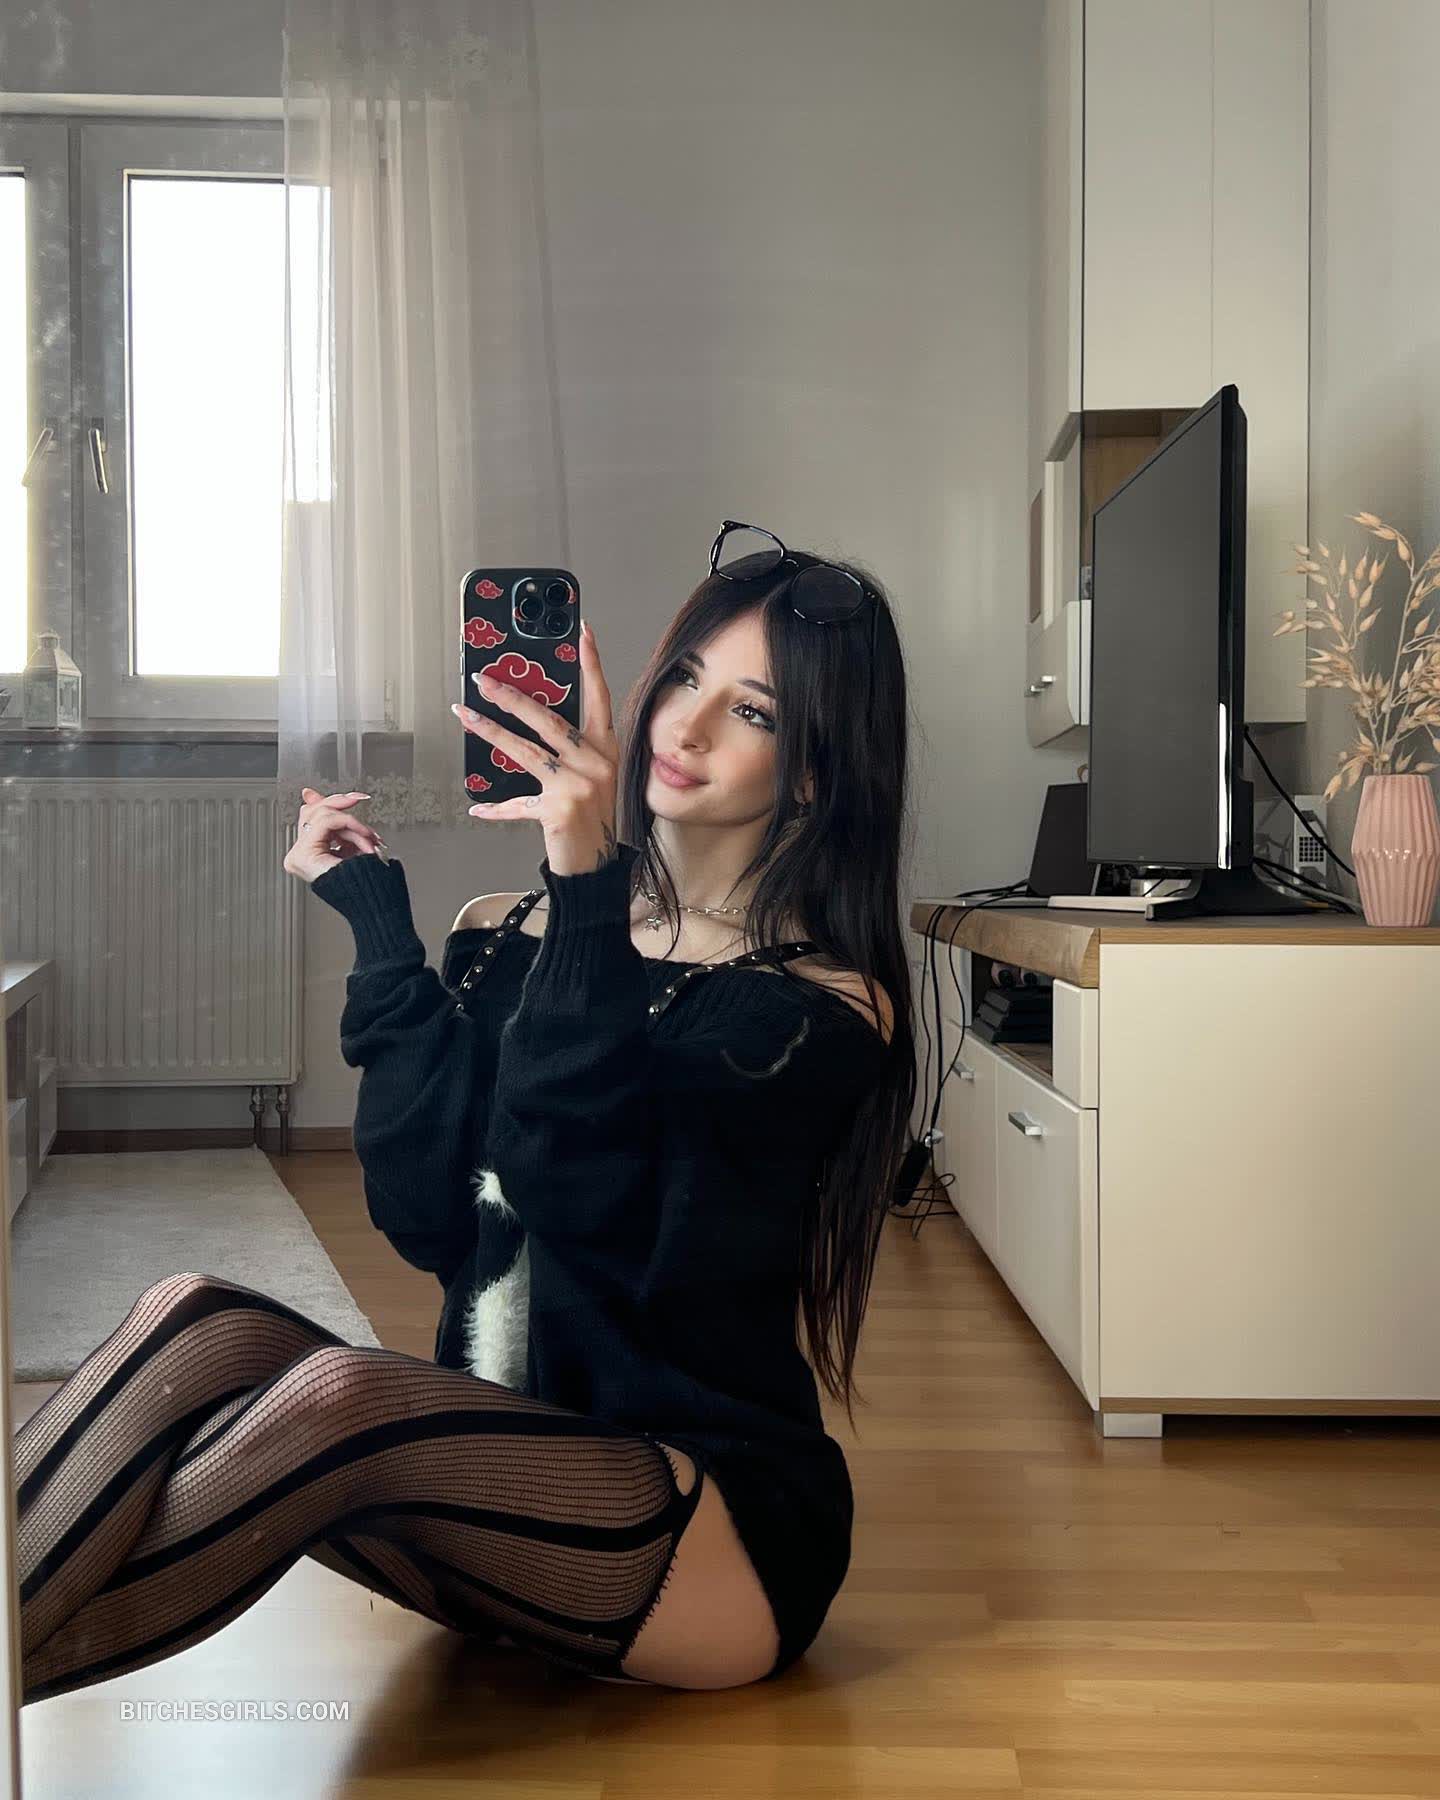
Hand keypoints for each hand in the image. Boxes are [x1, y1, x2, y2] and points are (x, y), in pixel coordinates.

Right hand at [282, 788, 388, 884]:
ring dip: (353, 824)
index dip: (329, 802)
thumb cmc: (365, 879)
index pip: (310, 817)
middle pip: (313, 812)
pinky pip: (327, 822)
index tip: (351, 796)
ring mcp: (298, 855)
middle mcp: (299, 854)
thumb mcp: (351, 841)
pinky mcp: (303, 854)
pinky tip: (363, 836)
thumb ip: (336, 821)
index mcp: (308, 853)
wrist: (371, 900)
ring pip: (322, 815)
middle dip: (340, 803)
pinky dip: (350, 824)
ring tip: (369, 838)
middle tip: (357, 798)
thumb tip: (315, 796)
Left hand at [453, 619, 619, 876]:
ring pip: (524, 750)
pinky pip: (517, 804)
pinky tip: (477, 807)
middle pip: (548, 720)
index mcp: (606, 750)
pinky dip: (496, 808)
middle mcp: (596, 763)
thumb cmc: (592, 819)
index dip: (592, 664)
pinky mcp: (558, 810)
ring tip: (464, 715)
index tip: (583, 633)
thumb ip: (570, 752)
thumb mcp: (592, 779)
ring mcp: (578, 786)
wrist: (597, 867)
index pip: (599, 697)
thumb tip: (527, 724)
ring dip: (489, 731)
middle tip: (484, 680)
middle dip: (512, 697)